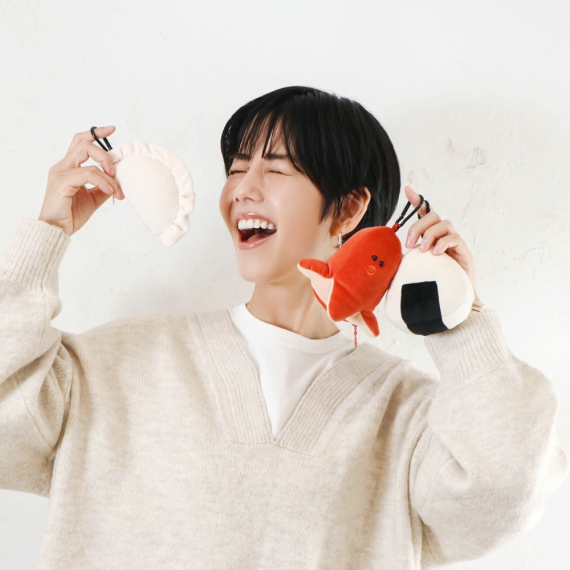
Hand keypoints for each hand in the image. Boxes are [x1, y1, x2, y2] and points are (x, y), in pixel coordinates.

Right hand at [38, 126, 123, 235]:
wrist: (57, 231)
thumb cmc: (71, 214)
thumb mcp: (93, 198)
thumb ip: (103, 186)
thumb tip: (119, 179)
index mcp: (68, 168)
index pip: (80, 142)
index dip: (95, 133)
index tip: (112, 129)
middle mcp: (62, 166)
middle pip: (83, 143)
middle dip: (104, 153)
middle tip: (115, 170)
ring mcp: (60, 173)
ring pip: (86, 155)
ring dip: (107, 170)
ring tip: (116, 188)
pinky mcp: (61, 183)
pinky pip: (87, 174)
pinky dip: (103, 181)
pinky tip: (111, 191)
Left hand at [403, 186, 479, 301]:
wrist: (450, 303)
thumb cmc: (429, 286)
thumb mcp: (410, 272)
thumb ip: (400, 264)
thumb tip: (380, 264)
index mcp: (429, 237)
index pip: (423, 214)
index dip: (417, 201)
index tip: (408, 190)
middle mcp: (442, 236)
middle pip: (433, 216)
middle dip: (418, 226)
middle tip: (409, 244)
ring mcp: (454, 243)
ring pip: (444, 224)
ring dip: (430, 234)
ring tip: (422, 250)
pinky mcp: (464, 252)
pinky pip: (455, 238)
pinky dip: (443, 242)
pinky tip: (435, 253)